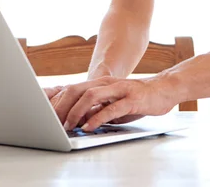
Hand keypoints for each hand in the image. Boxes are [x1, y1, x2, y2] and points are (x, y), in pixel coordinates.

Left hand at [45, 75, 176, 131]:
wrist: (164, 89)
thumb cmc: (138, 98)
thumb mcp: (113, 104)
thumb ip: (98, 109)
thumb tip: (80, 120)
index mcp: (100, 83)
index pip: (72, 89)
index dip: (57, 101)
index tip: (46, 116)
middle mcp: (106, 83)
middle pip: (76, 90)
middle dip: (61, 106)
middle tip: (51, 122)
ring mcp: (118, 89)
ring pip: (90, 95)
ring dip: (76, 111)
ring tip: (67, 125)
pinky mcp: (131, 98)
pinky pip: (111, 108)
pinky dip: (97, 117)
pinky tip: (89, 126)